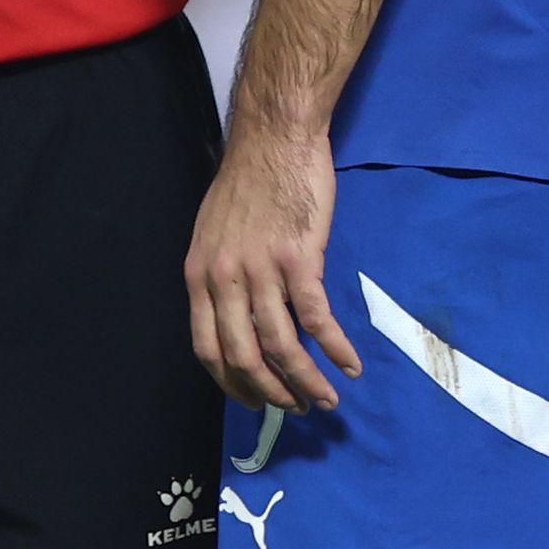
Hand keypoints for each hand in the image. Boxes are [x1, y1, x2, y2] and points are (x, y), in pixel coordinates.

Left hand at [188, 114, 361, 411]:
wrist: (275, 138)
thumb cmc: (248, 183)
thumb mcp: (212, 234)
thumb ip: (218, 276)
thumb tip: (231, 316)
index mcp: (200, 275)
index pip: (207, 348)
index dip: (231, 384)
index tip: (253, 401)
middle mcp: (225, 278)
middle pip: (244, 356)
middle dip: (271, 393)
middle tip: (296, 409)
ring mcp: (261, 270)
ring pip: (281, 345)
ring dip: (305, 381)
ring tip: (325, 401)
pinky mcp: (299, 258)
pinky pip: (316, 318)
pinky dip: (334, 348)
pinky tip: (349, 365)